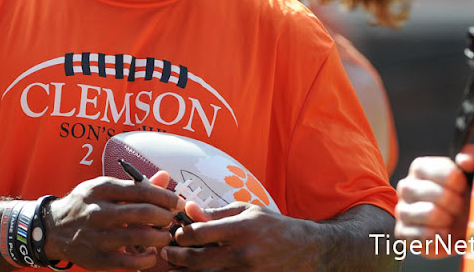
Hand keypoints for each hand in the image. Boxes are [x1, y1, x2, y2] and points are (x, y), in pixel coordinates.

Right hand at [44, 171, 184, 269]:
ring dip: (160, 237)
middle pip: (143, 213)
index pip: (141, 190)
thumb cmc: (85, 205)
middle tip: (172, 219)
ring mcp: (97, 237)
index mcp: (102, 189)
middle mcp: (99, 211)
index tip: (177, 202)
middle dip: (165, 217)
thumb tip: (165, 178)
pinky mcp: (97, 259)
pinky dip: (146, 259)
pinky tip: (152, 254)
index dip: (165, 197)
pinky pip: (129, 262)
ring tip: (165, 236)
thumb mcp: (105, 187)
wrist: (53, 229)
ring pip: (139, 237)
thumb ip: (136, 184)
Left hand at [160, 202, 308, 270]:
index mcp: (240, 228)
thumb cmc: (273, 226)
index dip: (180, 234)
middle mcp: (242, 253)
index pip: (198, 233)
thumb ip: (216, 212)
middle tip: (167, 253)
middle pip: (196, 260)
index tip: (176, 234)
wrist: (306, 251)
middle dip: (175, 257)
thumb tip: (188, 208)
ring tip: (174, 269)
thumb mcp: (247, 210)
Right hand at [394, 144, 473, 257]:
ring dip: (447, 219)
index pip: (432, 169)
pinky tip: (445, 233)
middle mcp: (406, 187)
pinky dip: (438, 237)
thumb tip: (463, 160)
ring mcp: (402, 210)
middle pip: (431, 192)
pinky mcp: (403, 233)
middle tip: (459, 207)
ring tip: (451, 220)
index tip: (463, 187)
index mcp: (420, 168)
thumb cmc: (468, 196)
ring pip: (427, 213)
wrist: (465, 227)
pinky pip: (419, 236)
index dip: (454, 180)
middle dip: (454, 202)